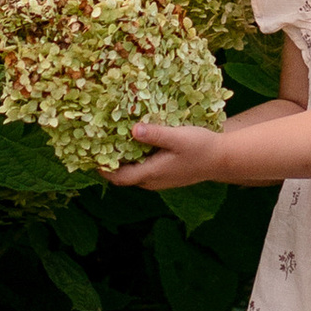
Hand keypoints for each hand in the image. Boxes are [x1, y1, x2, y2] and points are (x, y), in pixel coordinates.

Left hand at [106, 122, 232, 189]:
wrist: (223, 159)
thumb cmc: (201, 147)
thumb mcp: (178, 137)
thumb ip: (155, 134)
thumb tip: (133, 130)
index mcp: (151, 173)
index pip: (118, 177)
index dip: (102, 168)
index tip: (88, 153)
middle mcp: (152, 180)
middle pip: (123, 175)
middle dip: (109, 161)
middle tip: (97, 141)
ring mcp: (159, 179)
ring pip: (133, 171)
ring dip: (122, 158)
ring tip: (112, 138)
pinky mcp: (165, 173)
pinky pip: (143, 168)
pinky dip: (135, 157)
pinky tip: (135, 141)